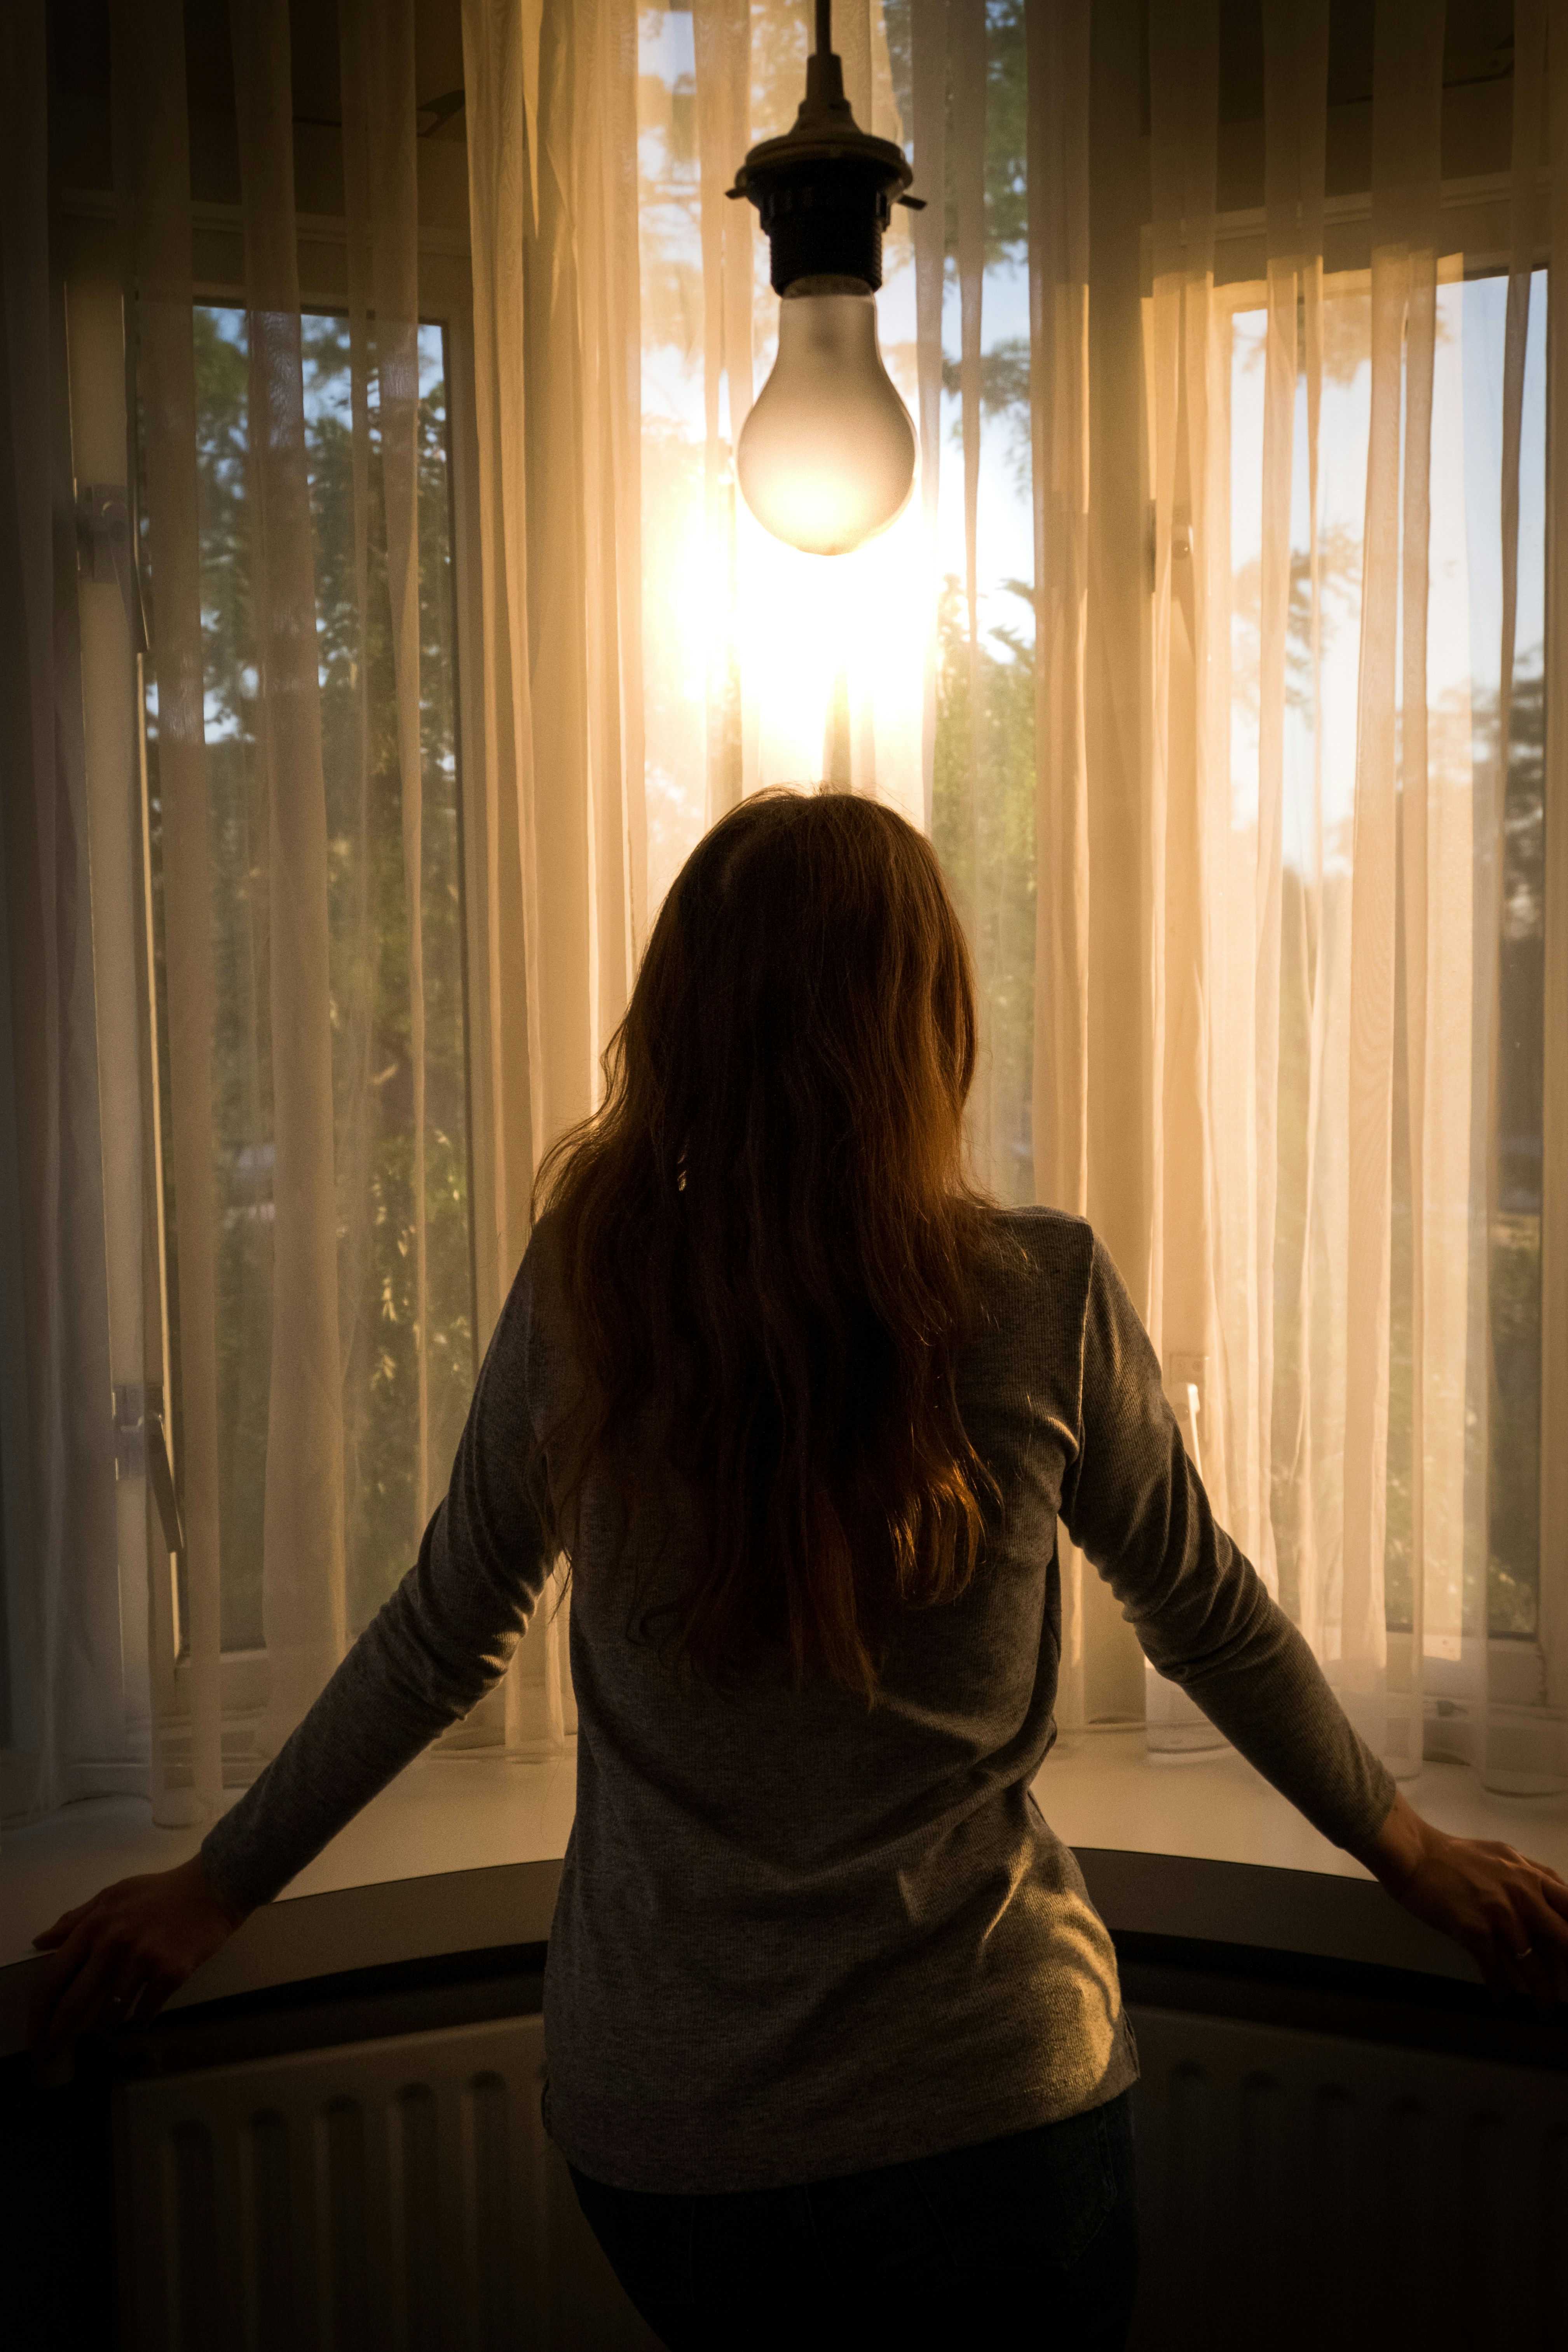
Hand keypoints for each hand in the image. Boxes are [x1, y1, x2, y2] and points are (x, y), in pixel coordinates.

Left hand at [27, 1853, 252, 2057]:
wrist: (213, 1887)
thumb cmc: (160, 1892)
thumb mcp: (112, 1896)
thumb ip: (76, 1919)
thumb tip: (41, 1942)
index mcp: (95, 1925)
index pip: (53, 1976)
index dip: (39, 2011)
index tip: (34, 2032)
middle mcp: (114, 1944)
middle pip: (74, 2003)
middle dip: (57, 2035)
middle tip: (49, 2055)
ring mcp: (143, 1960)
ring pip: (110, 2015)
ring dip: (104, 2032)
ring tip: (104, 2036)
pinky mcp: (170, 1973)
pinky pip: (145, 2013)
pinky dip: (138, 2024)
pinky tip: (138, 2024)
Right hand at [1353, 1789, 1567, 2015]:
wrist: (1416, 1856)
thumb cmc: (1458, 1856)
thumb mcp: (1505, 1856)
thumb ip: (1534, 1876)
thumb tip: (1559, 1897)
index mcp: (1532, 1876)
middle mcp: (1522, 1895)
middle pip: (1563, 1940)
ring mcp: (1499, 1914)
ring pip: (1532, 1965)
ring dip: (1542, 1994)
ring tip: (1547, 2011)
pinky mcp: (1474, 1931)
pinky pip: (1495, 1970)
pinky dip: (1501, 1989)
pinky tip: (1502, 2000)